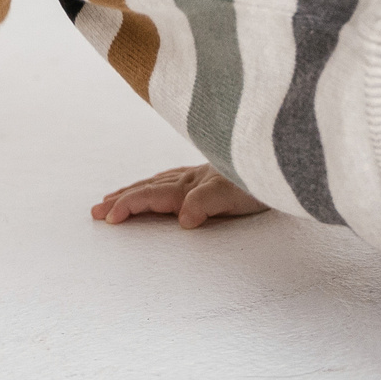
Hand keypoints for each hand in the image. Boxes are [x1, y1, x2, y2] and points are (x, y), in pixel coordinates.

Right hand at [91, 164, 269, 228]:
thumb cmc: (263, 182)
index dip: (128, 205)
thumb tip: (182, 219)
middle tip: (95, 211)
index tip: (107, 217)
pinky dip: (157, 184)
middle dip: (122, 199)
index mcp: (192, 184)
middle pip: (149, 187)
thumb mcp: (237, 194)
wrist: (285, 160)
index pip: (152, 195)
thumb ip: (208, 202)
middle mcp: (192, 178)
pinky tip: (158, 185)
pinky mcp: (212, 175)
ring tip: (114, 198)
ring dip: (135, 191)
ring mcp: (201, 175)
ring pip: (159, 182)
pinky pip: (174, 179)